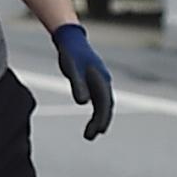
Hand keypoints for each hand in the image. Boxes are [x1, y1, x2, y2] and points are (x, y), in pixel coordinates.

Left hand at [51, 22, 112, 139]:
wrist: (71, 40)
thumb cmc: (71, 53)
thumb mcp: (72, 69)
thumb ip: (78, 85)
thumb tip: (83, 103)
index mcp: (101, 79)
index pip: (104, 103)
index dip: (102, 118)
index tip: (97, 132)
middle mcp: (104, 81)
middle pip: (106, 106)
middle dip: (100, 122)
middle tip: (91, 137)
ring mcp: (100, 81)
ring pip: (103, 105)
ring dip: (98, 119)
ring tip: (90, 134)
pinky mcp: (94, 82)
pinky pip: (99, 101)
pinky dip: (96, 112)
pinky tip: (91, 121)